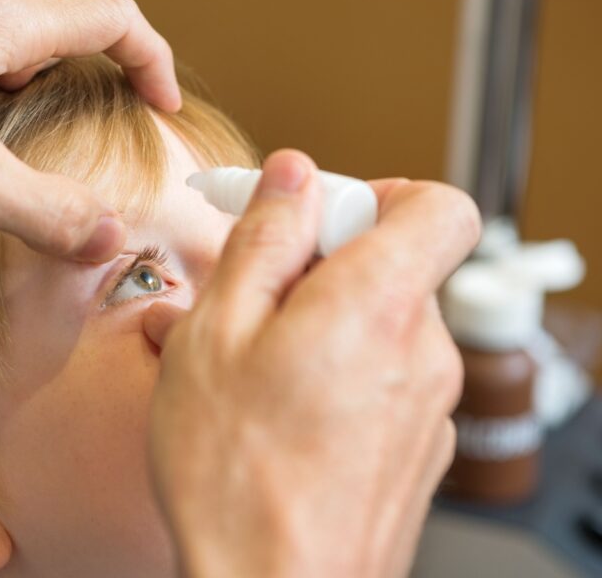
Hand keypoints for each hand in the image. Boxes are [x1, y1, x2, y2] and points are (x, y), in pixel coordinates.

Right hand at [144, 150, 480, 576]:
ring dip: (315, 325)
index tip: (315, 216)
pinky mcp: (416, 451)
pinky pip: (379, 381)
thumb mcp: (216, 333)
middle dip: (321, 267)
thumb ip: (264, 241)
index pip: (438, 205)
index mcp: (378, 305)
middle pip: (394, 267)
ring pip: (376, 328)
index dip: (377, 193)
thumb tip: (292, 177)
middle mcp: (422, 354)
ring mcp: (427, 409)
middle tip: (248, 298)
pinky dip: (332, 373)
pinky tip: (270, 408)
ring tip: (242, 364)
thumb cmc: (234, 477)